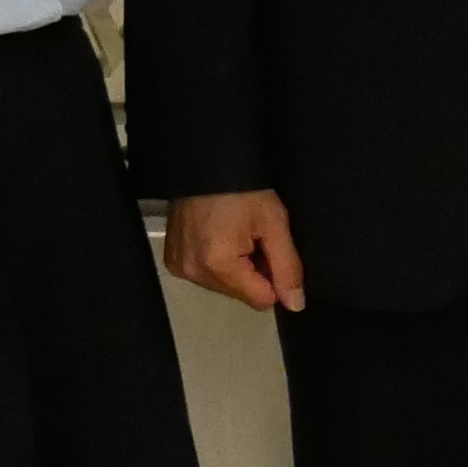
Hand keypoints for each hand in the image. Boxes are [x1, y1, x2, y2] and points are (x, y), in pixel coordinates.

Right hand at [162, 188, 305, 313]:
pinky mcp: (172, 260)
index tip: (271, 249)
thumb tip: (295, 305)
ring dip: (235, 268)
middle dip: (254, 272)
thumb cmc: (244, 189)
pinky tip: (220, 236)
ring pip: (223, 286)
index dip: (275, 278)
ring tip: (235, 232)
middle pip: (240, 294)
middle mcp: (193, 272)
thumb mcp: (274, 224)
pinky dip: (217, 262)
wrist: (207, 161)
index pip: (260, 299)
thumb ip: (287, 267)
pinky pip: (205, 275)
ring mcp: (178, 267)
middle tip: (254, 236)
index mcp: (218, 265)